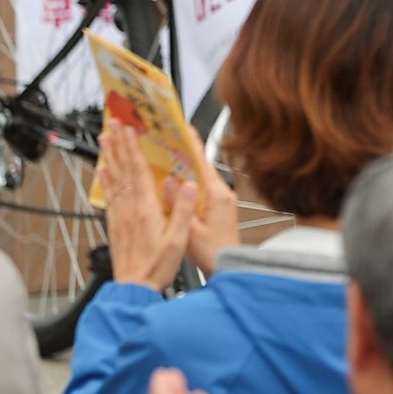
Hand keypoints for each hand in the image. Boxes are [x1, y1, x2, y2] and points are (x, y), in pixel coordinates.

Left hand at [102, 124, 198, 291]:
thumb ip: (183, 211)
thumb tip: (189, 185)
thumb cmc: (156, 267)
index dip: (134, 148)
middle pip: (123, 169)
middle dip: (119, 144)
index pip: (139, 171)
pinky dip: (106, 180)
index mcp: (146, 209)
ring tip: (104, 140)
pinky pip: (110, 195)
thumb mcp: (178, 240)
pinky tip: (104, 172)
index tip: (130, 129)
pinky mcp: (116, 224)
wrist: (134, 288)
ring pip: (114, 179)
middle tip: (113, 124)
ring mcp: (120, 216)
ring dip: (110, 157)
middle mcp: (129, 209)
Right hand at [177, 123, 239, 274]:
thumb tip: (169, 182)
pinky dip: (185, 183)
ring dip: (183, 168)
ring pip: (198, 177)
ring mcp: (219, 200)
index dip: (191, 142)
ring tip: (164, 156)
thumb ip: (178, 206)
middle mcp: (221, 193)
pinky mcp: (216, 207)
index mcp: (217, 195)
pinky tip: (172, 183)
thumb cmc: (214, 253)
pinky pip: (198, 188)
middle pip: (199, 166)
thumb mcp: (190, 231)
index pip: (203, 161)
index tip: (182, 126)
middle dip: (182, 152)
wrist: (228, 267)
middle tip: (166, 139)